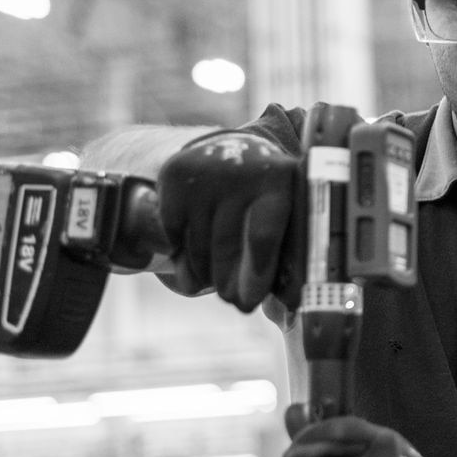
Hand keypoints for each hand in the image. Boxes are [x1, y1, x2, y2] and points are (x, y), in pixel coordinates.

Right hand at [155, 130, 301, 310]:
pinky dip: (181, 254)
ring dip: (204, 273)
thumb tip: (273, 307)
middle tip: (232, 301)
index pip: (262, 237)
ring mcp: (205, 172)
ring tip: (213, 282)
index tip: (247, 302)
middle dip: (228, 281)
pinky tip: (191, 258)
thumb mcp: (281, 210)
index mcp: (279, 179)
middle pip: (227, 246)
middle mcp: (240, 171)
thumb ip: (278, 252)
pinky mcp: (174, 176)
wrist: (229, 149)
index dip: (254, 275)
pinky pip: (174, 234)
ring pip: (197, 246)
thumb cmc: (264, 194)